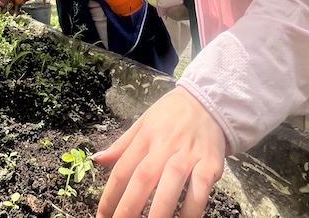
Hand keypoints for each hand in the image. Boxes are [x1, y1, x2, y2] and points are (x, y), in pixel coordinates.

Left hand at [93, 86, 226, 217]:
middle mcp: (165, 146)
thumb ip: (121, 145)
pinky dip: (192, 208)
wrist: (208, 101)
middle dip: (129, 208)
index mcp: (145, 138)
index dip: (110, 196)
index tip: (103, 216)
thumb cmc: (171, 114)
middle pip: (143, 178)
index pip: (123, 170)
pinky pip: (200, 188)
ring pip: (171, 183)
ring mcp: (188, 154)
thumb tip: (98, 159)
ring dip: (160, 211)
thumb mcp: (143, 123)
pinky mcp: (210, 162)